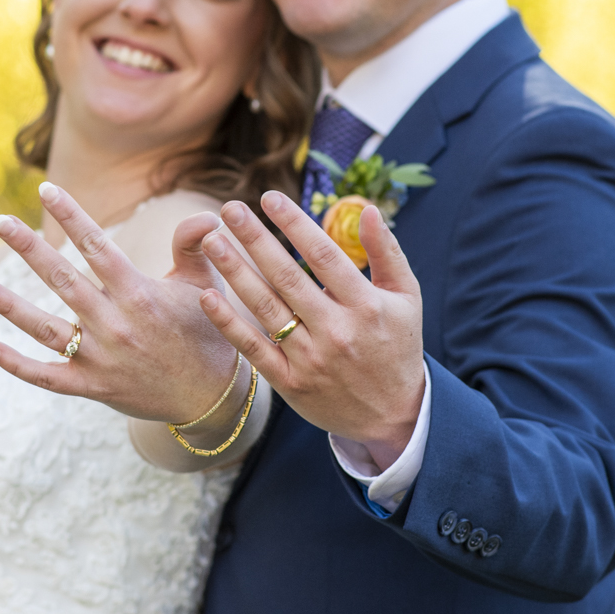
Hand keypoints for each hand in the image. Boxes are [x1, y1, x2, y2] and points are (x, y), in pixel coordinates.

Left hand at [0, 182, 240, 423]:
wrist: (211, 397)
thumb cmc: (204, 332)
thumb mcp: (202, 284)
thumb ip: (192, 245)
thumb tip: (208, 215)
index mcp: (139, 293)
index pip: (96, 244)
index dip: (70, 214)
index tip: (46, 188)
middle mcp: (115, 323)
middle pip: (62, 279)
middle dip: (28, 248)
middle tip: (0, 222)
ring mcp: (100, 358)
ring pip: (44, 329)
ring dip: (9, 306)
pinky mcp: (92, 387)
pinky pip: (46, 376)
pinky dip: (16, 365)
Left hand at [198, 191, 425, 466]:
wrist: (394, 416)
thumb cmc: (398, 346)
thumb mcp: (406, 297)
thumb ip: (387, 251)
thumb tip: (368, 207)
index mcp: (365, 306)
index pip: (323, 255)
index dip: (294, 223)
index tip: (268, 197)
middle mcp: (336, 331)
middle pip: (287, 277)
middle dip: (255, 239)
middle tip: (229, 208)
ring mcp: (310, 359)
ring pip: (265, 308)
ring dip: (234, 272)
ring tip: (211, 241)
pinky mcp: (290, 383)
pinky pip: (254, 348)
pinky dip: (229, 324)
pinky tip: (208, 296)